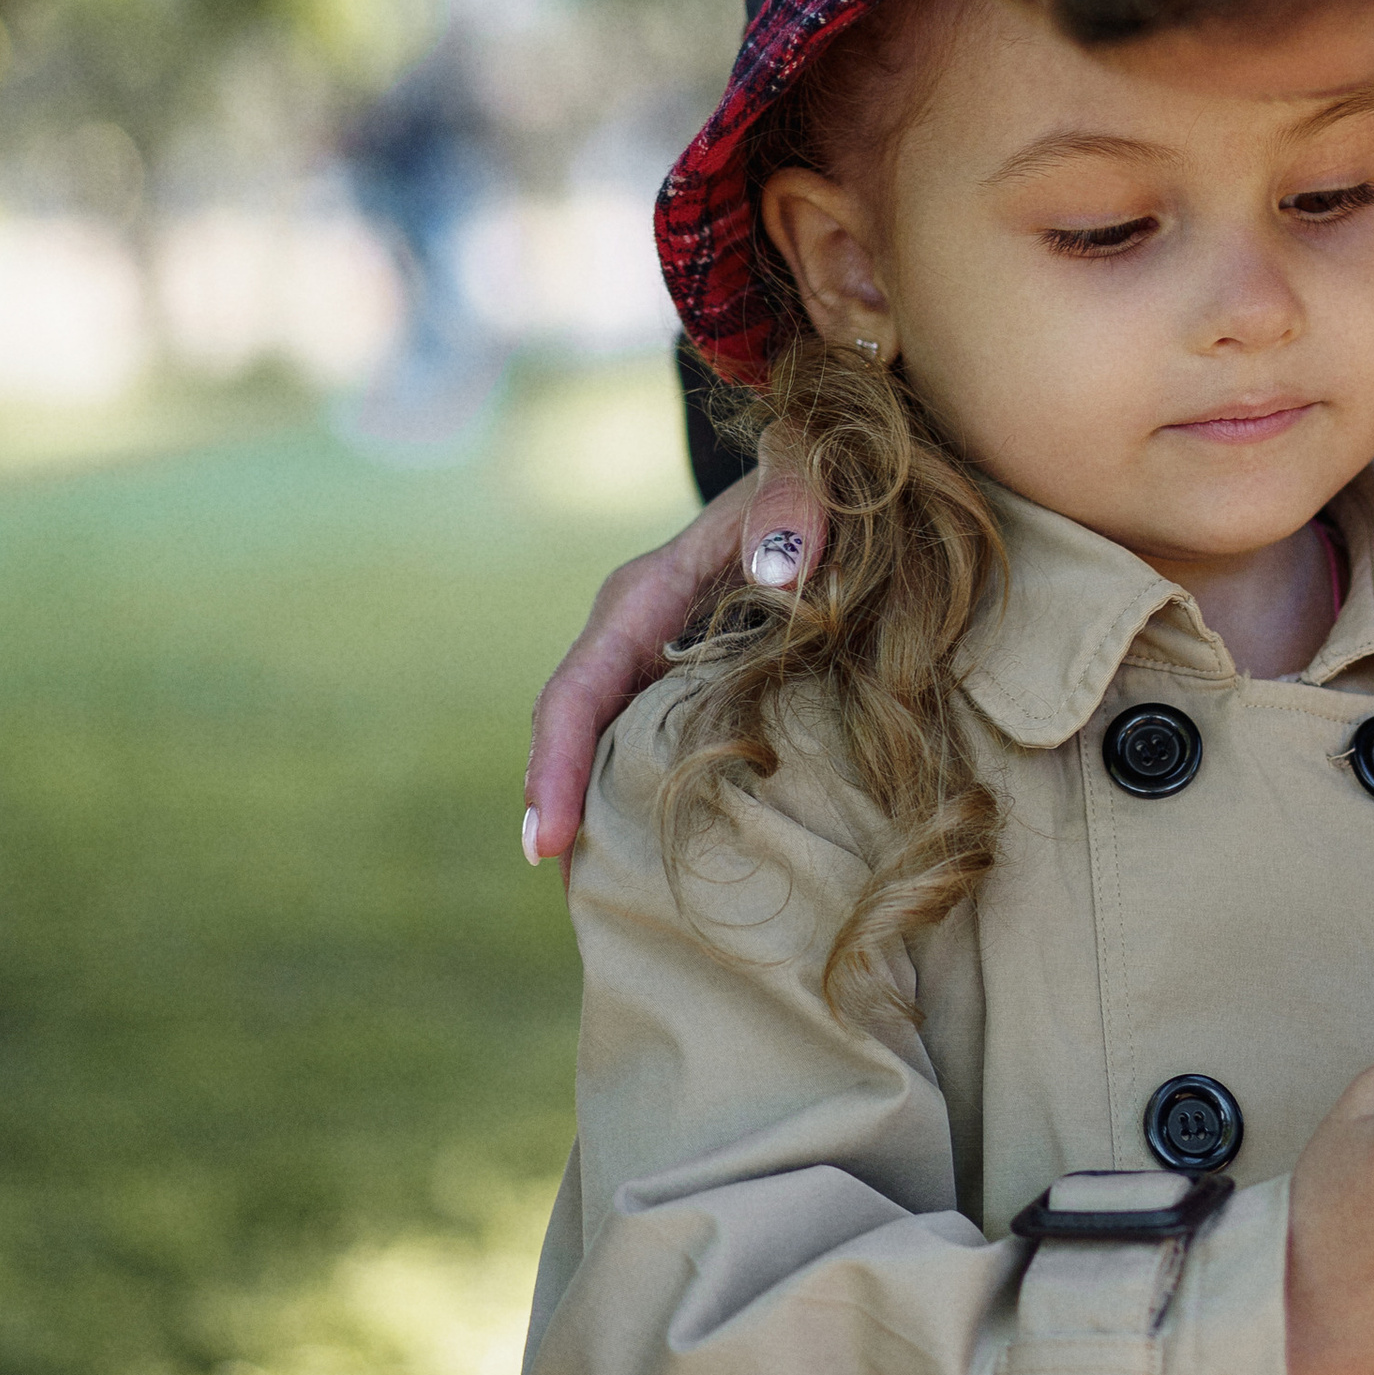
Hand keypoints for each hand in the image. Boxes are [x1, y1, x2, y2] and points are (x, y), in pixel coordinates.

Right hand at [521, 449, 820, 863]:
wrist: (826, 471)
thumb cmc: (814, 472)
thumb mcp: (808, 472)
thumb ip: (796, 507)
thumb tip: (780, 572)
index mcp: (642, 597)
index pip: (577, 692)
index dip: (557, 768)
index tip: (547, 844)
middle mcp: (631, 635)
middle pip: (576, 735)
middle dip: (564, 811)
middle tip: (573, 898)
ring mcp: (655, 661)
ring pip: (607, 748)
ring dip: (600, 815)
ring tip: (608, 902)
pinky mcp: (685, 681)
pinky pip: (650, 746)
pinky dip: (643, 799)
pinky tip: (662, 859)